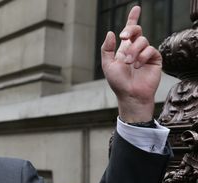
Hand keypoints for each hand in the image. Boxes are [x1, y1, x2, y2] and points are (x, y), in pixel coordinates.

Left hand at [101, 6, 161, 122]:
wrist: (130, 94)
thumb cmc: (118, 82)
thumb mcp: (107, 64)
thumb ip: (107, 48)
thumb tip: (111, 32)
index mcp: (124, 49)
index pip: (130, 31)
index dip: (133, 19)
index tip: (136, 8)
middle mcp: (136, 49)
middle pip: (137, 31)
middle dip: (131, 30)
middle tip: (124, 37)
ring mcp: (146, 54)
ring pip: (143, 41)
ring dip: (133, 51)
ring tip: (129, 63)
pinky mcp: (155, 59)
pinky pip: (150, 50)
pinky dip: (142, 57)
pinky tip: (137, 66)